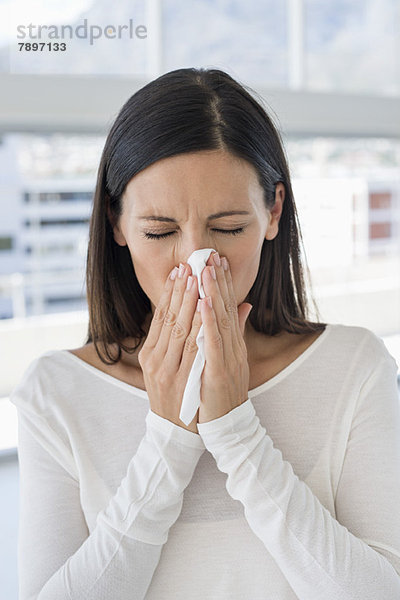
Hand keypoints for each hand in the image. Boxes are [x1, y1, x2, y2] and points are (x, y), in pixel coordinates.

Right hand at [137, 263, 202, 433]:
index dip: (170, 293)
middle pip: (168, 318)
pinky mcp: (178, 379)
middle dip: (180, 290)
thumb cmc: (178, 398)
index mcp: (150, 355)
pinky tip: (204, 307)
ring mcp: (165, 369)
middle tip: (189, 265)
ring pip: (179, 328)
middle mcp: (154, 360)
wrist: (175, 434)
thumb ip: (183, 342)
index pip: (161, 318)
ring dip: (189, 301)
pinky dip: (198, 325)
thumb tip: (195, 316)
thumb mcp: (173, 369)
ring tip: (196, 278)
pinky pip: (191, 347)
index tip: (180, 271)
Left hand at [197, 253, 252, 423]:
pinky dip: (209, 323)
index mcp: (233, 345)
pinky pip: (212, 344)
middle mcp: (232, 348)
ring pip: (219, 321)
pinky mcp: (218, 372)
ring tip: (206, 271)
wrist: (229, 427)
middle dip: (218, 281)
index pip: (228, 309)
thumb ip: (236, 332)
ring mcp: (226, 359)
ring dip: (213, 295)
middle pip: (225, 309)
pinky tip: (204, 304)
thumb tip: (243, 305)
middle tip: (212, 255)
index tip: (217, 261)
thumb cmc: (225, 394)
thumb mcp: (232, 360)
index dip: (223, 284)